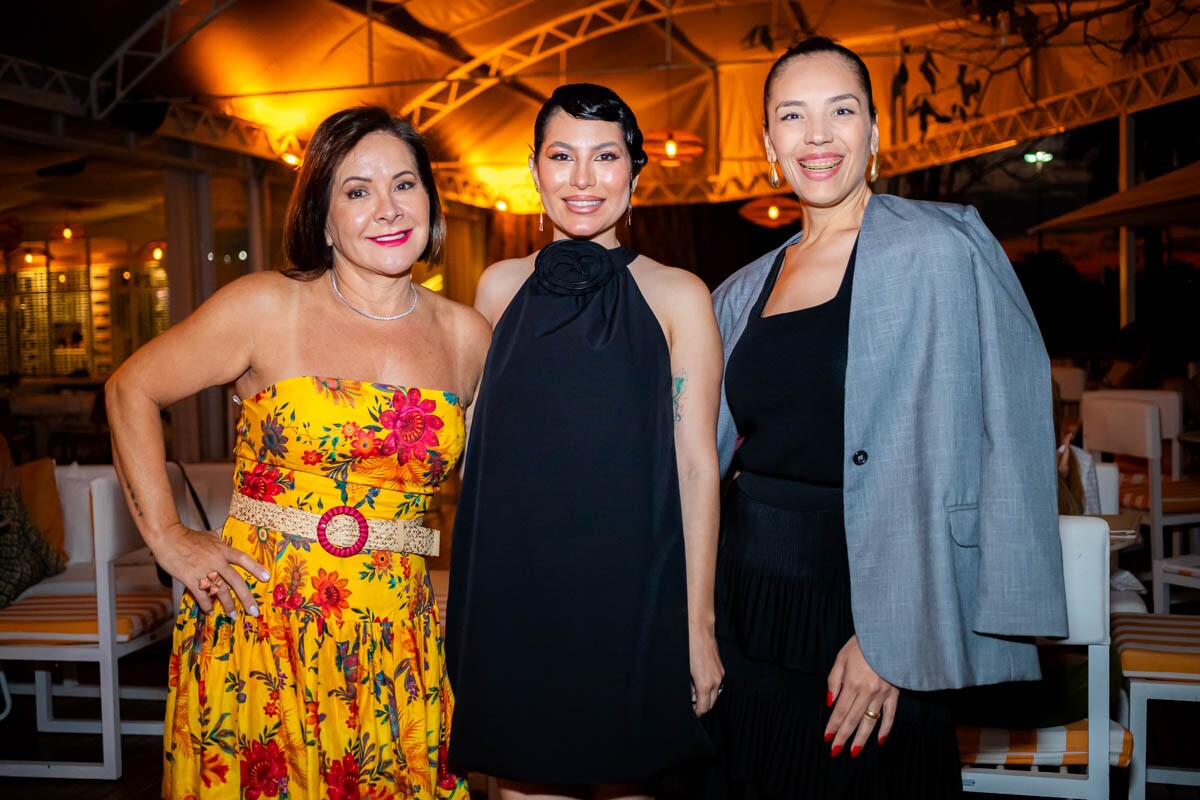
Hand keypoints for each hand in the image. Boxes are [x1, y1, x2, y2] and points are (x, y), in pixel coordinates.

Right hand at [153, 523, 270, 617]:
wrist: (168, 538)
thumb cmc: (188, 536)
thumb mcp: (210, 534)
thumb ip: (222, 536)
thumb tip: (230, 530)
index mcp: (222, 550)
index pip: (243, 559)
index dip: (256, 568)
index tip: (266, 577)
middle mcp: (216, 561)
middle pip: (235, 581)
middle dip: (246, 597)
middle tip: (254, 611)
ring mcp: (203, 571)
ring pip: (220, 591)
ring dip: (228, 605)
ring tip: (233, 615)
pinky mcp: (190, 579)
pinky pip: (201, 595)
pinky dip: (206, 605)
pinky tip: (209, 611)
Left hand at [688, 622, 723, 715]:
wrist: (699, 630)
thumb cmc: (688, 647)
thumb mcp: (684, 670)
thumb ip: (687, 687)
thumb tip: (688, 696)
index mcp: (705, 684)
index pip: (704, 708)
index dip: (696, 713)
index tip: (690, 712)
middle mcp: (716, 681)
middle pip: (711, 703)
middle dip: (701, 706)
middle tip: (690, 704)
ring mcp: (720, 675)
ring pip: (715, 694)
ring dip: (706, 696)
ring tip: (693, 691)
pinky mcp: (721, 668)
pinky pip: (717, 684)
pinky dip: (709, 687)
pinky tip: (699, 681)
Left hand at [825, 635, 898, 756]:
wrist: (889, 635)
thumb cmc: (863, 643)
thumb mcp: (841, 657)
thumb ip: (834, 681)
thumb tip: (830, 702)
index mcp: (852, 682)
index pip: (840, 710)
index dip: (833, 726)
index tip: (827, 738)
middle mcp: (867, 691)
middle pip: (853, 719)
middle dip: (843, 736)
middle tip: (836, 751)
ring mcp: (882, 694)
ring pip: (870, 721)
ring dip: (861, 738)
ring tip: (854, 751)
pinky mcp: (894, 693)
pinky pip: (890, 714)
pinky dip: (885, 728)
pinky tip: (879, 740)